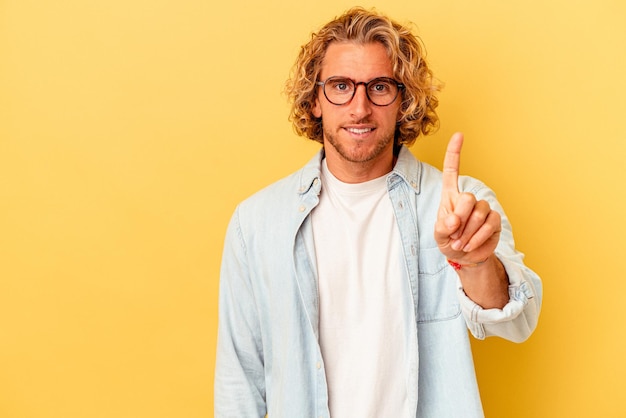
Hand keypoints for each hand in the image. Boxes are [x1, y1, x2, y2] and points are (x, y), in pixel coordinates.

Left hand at [434, 133, 501, 264]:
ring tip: (460, 243)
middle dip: (460, 219)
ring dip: (467, 232)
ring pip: (479, 213)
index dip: (454, 152)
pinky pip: (489, 223)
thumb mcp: (439, 235)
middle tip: (454, 235)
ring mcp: (483, 208)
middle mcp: (468, 198)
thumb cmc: (449, 240)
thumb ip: (442, 227)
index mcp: (450, 195)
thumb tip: (454, 220)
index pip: (452, 170)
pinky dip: (478, 237)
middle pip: (467, 198)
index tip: (459, 134)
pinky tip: (470, 245)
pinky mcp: (494, 220)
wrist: (464, 257)